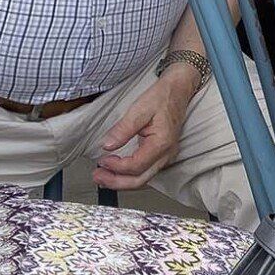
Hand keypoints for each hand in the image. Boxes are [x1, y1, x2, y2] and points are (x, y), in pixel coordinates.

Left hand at [93, 66, 200, 191]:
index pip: (136, 165)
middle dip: (116, 182)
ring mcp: (166, 157)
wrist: (178, 91)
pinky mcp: (162, 156)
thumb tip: (107, 146)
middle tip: (97, 177)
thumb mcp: (139, 110)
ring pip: (143, 180)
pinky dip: (129, 177)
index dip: (116, 166)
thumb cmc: (161, 98)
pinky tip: (117, 173)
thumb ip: (123, 129)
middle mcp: (166, 154)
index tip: (102, 160)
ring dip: (121, 182)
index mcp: (162, 143)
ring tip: (103, 177)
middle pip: (140, 180)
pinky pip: (145, 173)